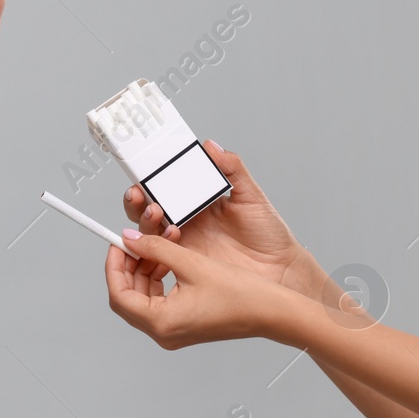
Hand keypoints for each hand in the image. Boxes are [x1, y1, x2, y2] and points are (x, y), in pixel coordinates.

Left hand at [105, 229, 300, 349]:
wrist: (273, 313)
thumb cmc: (242, 295)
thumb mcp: (192, 263)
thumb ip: (156, 249)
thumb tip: (131, 239)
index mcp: (162, 323)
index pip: (119, 294)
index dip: (114, 266)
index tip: (117, 244)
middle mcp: (164, 333)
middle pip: (128, 296)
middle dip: (128, 266)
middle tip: (134, 242)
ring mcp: (173, 331)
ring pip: (142, 297)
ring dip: (144, 270)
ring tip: (157, 246)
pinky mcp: (183, 324)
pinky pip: (159, 300)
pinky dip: (158, 278)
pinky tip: (169, 259)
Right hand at [121, 140, 324, 299]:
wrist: (280, 271)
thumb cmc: (269, 235)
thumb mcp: (251, 197)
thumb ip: (232, 169)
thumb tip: (212, 147)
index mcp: (199, 201)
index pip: (166, 186)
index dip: (150, 179)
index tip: (145, 171)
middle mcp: (187, 220)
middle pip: (148, 207)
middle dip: (137, 199)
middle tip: (140, 194)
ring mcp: (184, 243)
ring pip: (149, 230)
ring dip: (145, 219)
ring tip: (157, 214)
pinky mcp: (184, 264)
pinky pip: (160, 254)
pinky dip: (154, 244)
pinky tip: (166, 237)